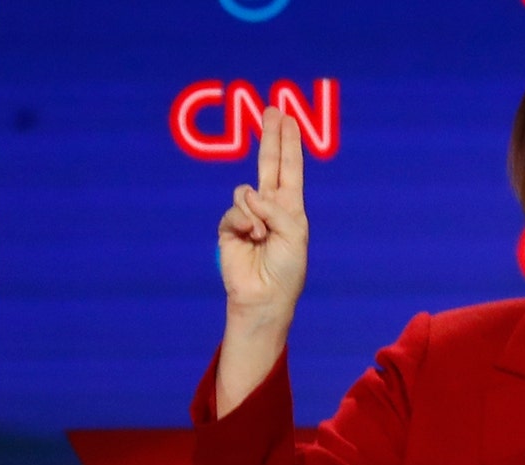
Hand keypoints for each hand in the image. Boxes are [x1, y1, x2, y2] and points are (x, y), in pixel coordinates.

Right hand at [218, 107, 307, 323]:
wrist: (265, 295)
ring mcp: (248, 215)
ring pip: (246, 191)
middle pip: (269, 164)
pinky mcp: (229, 226)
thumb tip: (249, 192)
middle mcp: (270, 207)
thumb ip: (276, 208)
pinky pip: (234, 210)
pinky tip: (250, 238)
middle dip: (271, 137)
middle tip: (272, 109)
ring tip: (262, 236)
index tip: (288, 119)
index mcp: (291, 207)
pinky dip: (243, 223)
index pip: (290, 169)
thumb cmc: (287, 268)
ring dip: (256, 212)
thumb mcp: (295, 234)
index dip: (289, 144)